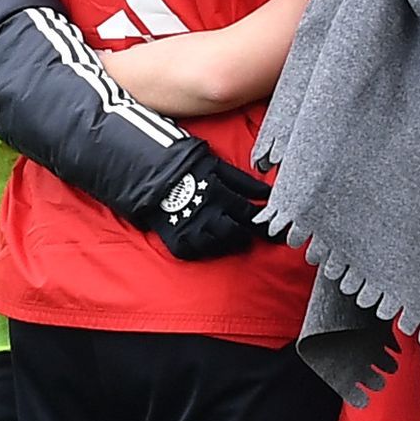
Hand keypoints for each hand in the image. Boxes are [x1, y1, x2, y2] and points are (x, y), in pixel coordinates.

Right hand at [132, 141, 271, 260]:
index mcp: (219, 195)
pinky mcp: (178, 242)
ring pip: (221, 245)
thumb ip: (243, 182)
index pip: (249, 213)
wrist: (146, 175)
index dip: (263, 220)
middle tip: (253, 232)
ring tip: (234, 237)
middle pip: (238, 233)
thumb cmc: (186, 167)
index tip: (272, 224)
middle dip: (249, 234)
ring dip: (231, 242)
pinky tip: (213, 242)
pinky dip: (208, 249)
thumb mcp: (216, 167)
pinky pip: (199, 253)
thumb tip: (267, 193)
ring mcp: (192, 231)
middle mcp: (208, 216)